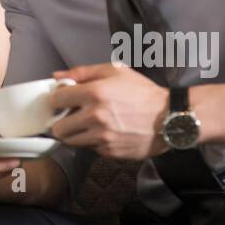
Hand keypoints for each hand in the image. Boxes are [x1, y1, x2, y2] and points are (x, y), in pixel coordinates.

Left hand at [49, 64, 167, 158]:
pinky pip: (90, 149)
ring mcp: (102, 137)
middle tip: (72, 116)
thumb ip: (82, 72)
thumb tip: (56, 77)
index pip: (56, 100)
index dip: (58, 99)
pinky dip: (92, 142)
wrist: (168, 118)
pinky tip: (105, 132)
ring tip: (87, 124)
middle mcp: (95, 117)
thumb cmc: (142, 92)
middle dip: (62, 121)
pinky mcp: (109, 152)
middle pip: (58, 128)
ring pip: (71, 142)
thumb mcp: (114, 71)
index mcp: (94, 93)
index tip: (63, 100)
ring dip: (75, 134)